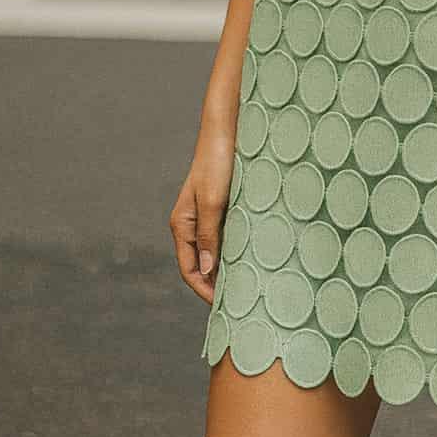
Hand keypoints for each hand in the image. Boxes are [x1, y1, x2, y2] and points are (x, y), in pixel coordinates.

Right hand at [168, 120, 235, 306]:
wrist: (228, 130)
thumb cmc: (218, 162)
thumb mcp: (213, 200)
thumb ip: (209, 234)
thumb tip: (207, 271)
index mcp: (183, 224)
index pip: (189, 270)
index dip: (204, 290)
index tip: (224, 306)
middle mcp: (192, 223)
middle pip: (202, 264)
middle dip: (217, 283)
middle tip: (240, 301)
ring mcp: (207, 215)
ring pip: (216, 251)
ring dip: (228, 267)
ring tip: (249, 284)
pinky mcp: (223, 206)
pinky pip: (227, 235)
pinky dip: (237, 249)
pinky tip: (254, 256)